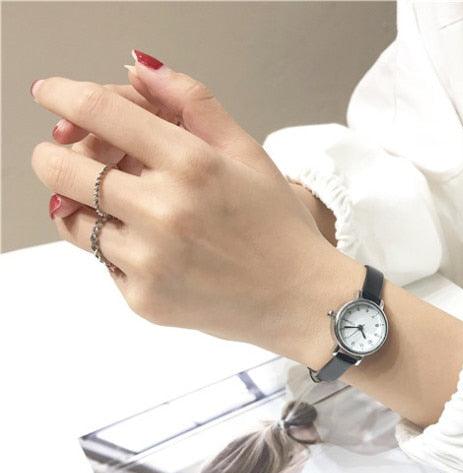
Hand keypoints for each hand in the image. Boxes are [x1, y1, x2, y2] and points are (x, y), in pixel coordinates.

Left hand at [30, 52, 354, 359]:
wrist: (299, 299)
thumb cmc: (278, 226)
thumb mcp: (247, 153)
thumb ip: (193, 103)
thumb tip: (139, 69)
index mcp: (192, 165)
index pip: (99, 112)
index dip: (63, 95)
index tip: (51, 94)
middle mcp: (163, 212)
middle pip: (61, 167)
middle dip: (56, 153)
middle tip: (69, 154)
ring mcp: (149, 261)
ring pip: (74, 219)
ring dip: (85, 204)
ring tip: (123, 208)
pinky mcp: (144, 300)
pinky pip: (103, 262)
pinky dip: (118, 249)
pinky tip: (158, 251)